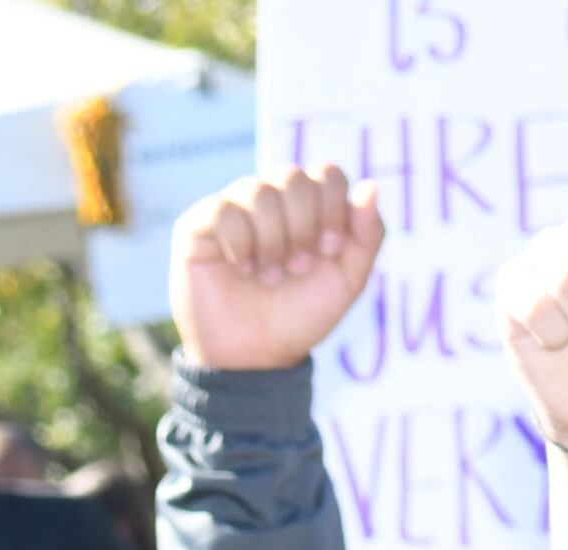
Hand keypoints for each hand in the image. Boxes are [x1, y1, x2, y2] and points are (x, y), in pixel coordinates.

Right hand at [171, 164, 384, 372]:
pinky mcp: (197, 228)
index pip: (326, 174)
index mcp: (307, 205)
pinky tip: (241, 269)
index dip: (332, 207)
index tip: (328, 250)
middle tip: (298, 268)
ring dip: (273, 239)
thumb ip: (367, 235)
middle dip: (303, 225)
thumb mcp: (347, 280)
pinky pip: (222, 210)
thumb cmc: (299, 317)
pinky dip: (239, 242)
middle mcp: (269, 200)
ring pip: (258, 191)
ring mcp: (232, 210)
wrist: (255, 357)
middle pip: (293, 177)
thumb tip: (371, 186)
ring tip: (270, 275)